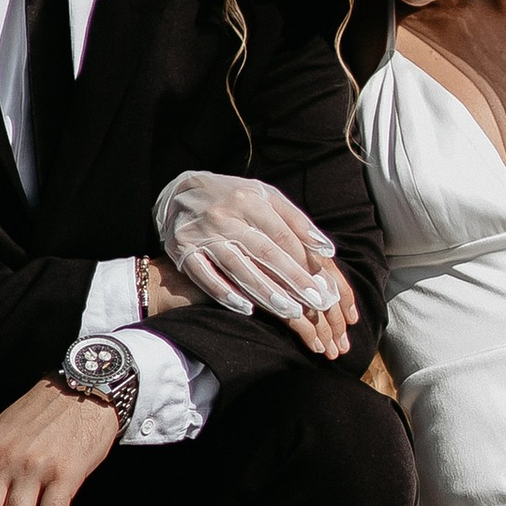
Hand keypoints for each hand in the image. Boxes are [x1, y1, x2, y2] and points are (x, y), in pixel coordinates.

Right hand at [156, 173, 355, 354]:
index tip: (324, 283)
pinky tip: (247, 309)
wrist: (179, 193)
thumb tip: (326, 250)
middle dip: (292, 279)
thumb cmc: (234, 198)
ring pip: (238, 267)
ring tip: (290, 311)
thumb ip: (295, 221)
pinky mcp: (182, 250)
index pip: (281, 233)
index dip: (304, 260)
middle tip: (317, 303)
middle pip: (264, 251)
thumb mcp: (265, 198)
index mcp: (248, 199)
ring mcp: (201, 233)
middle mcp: (225, 215)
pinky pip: (207, 276)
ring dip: (265, 291)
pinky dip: (226, 293)